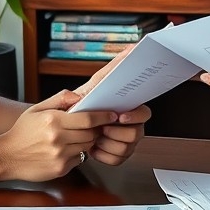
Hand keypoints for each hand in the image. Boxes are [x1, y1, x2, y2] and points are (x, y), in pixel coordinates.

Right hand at [0, 90, 120, 179]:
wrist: (6, 156)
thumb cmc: (22, 131)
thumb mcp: (37, 109)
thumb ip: (59, 99)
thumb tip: (80, 97)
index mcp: (53, 121)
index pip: (88, 118)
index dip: (103, 116)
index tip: (112, 115)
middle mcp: (58, 139)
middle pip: (91, 134)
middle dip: (96, 129)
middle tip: (94, 126)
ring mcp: (60, 156)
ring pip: (87, 147)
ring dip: (87, 141)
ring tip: (77, 137)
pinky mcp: (60, 169)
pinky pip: (79, 159)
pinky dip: (77, 153)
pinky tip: (66, 149)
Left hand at [69, 47, 149, 166]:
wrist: (64, 127)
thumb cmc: (82, 103)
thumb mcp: (95, 84)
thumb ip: (114, 67)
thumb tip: (131, 48)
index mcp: (128, 108)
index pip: (144, 113)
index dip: (135, 117)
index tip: (120, 117)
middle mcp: (131, 125)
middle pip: (137, 134)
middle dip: (117, 133)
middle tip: (102, 129)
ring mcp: (125, 141)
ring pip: (127, 148)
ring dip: (108, 144)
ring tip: (95, 137)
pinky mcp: (117, 155)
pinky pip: (117, 160)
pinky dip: (104, 155)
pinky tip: (94, 148)